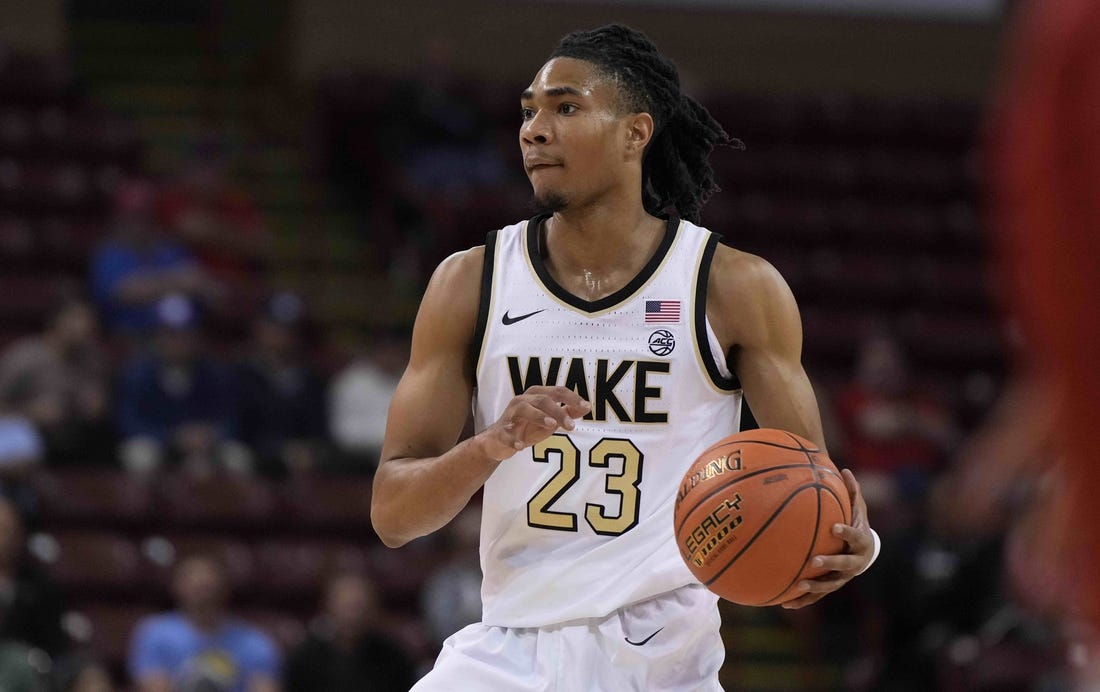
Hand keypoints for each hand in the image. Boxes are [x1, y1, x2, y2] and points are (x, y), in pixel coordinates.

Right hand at [476, 386, 590, 460]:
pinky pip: (507, 434)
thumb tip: (587, 407)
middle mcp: (523, 400)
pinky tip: (521, 446)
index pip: (557, 391)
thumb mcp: (550, 420)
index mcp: (536, 395)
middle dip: (559, 411)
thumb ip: (567, 413)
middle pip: (543, 400)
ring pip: (525, 410)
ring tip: (552, 426)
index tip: (587, 407)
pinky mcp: (501, 431)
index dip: (572, 398)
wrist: (498, 441)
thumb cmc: (527, 427)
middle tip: (572, 426)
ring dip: (539, 417)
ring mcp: (511, 415)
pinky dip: (514, 439)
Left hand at [781, 468, 873, 608]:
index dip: (846, 532)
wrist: (866, 551)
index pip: (856, 535)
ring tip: (798, 586)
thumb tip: (843, 469)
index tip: (834, 527)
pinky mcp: (832, 585)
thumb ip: (851, 491)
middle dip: (830, 563)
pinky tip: (784, 602)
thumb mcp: (857, 507)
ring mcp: (843, 576)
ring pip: (830, 584)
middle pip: (843, 564)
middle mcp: (854, 562)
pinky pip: (817, 594)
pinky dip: (802, 599)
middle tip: (814, 561)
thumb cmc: (857, 523)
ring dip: (815, 587)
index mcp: (860, 541)